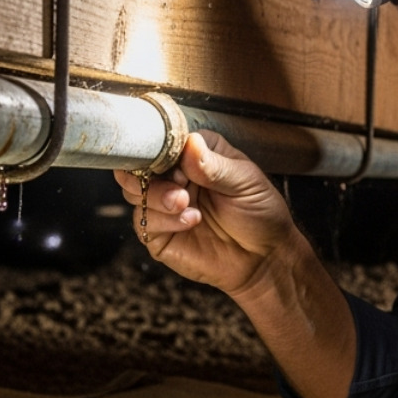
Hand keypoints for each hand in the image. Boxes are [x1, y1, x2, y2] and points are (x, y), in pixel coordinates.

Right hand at [113, 131, 300, 295]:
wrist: (264, 258)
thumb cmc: (260, 214)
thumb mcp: (246, 183)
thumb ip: (215, 165)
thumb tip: (191, 143)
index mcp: (196, 154)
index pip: (163, 139)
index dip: (162, 149)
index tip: (180, 164)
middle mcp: (175, 175)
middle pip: (138, 163)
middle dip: (150, 173)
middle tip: (179, 184)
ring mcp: (164, 204)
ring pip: (134, 190)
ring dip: (157, 196)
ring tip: (185, 203)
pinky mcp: (158, 232)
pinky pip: (142, 221)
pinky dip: (163, 220)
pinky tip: (190, 222)